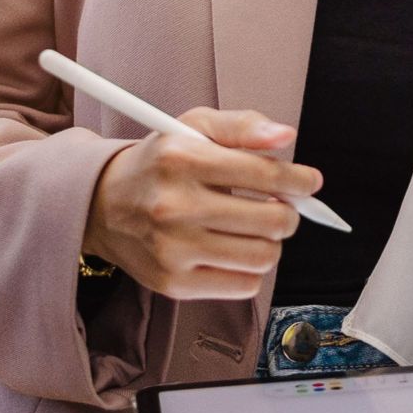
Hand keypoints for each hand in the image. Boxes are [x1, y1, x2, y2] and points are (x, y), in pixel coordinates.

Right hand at [83, 108, 322, 302]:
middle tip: (280, 205)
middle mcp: (176, 206)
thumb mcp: (193, 126)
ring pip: (263, 257)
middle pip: (273, 221)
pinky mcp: (173, 283)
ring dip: (271, 242)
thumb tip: (286, 137)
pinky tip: (235, 250)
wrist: (102, 204)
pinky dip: (250, 269)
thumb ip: (243, 126)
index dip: (300, 180)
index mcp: (183, 158)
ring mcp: (174, 249)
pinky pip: (243, 286)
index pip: (265, 174)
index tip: (309, 182)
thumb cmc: (158, 162)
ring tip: (256, 227)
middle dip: (288, 212)